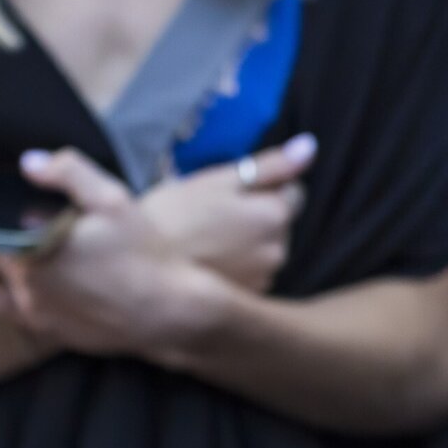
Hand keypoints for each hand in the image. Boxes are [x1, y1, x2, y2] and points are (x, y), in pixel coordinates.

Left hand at [0, 149, 225, 359]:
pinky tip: (45, 285)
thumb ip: (68, 173)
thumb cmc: (143, 250)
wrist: (170, 306)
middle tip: (44, 231)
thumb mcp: (112, 199)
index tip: (29, 214)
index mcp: (31, 252)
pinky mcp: (53, 333)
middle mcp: (26, 288)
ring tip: (44, 257)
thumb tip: (28, 163)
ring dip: (16, 271)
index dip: (7, 219)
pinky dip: (23, 297)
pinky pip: (21, 314)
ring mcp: (38, 315)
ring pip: (6, 287)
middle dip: (14, 243)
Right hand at [134, 135, 315, 290]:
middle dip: (257, 215)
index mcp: (274, 215)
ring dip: (248, 241)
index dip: (264, 186)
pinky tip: (208, 261)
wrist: (138, 273)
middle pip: (280, 222)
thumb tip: (310, 146)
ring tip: (207, 239)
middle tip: (213, 214)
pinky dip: (238, 266)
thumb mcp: (217, 180)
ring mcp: (263, 279)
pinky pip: (251, 275)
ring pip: (266, 249)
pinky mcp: (245, 300)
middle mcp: (278, 251)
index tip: (231, 191)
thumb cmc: (172, 217)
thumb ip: (269, 165)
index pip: (292, 191)